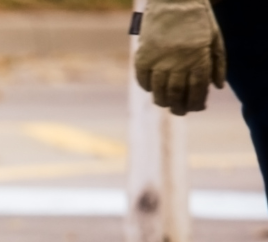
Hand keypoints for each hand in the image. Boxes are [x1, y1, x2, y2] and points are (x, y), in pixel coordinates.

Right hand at [135, 0, 225, 115]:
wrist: (174, 0)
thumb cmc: (198, 20)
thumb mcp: (215, 38)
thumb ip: (218, 63)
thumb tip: (217, 87)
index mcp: (199, 57)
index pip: (197, 89)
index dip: (196, 102)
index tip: (196, 108)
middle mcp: (178, 61)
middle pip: (176, 94)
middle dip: (178, 107)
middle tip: (179, 111)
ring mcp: (159, 59)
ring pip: (158, 91)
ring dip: (162, 101)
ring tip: (165, 103)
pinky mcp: (143, 56)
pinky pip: (143, 80)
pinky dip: (147, 87)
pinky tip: (152, 89)